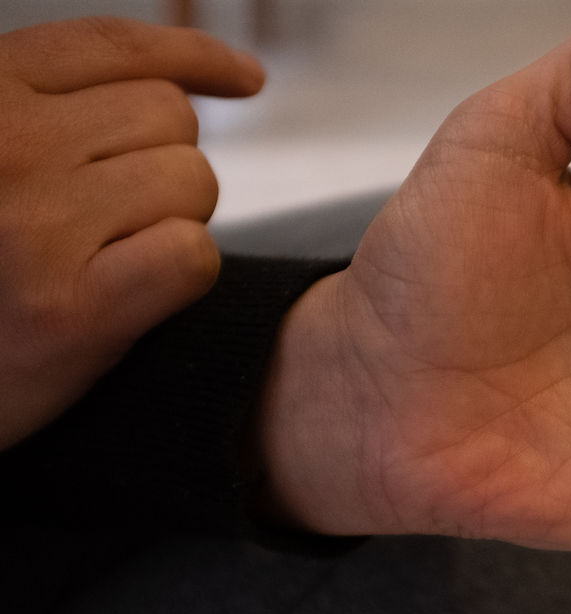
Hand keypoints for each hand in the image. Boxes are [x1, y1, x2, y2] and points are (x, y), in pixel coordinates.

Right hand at [0, 17, 263, 449]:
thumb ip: (56, 108)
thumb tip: (191, 79)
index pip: (115, 48)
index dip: (194, 57)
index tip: (246, 79)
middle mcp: (4, 145)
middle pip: (170, 118)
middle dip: (167, 164)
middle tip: (112, 221)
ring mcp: (33, 225)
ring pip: (192, 182)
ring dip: (174, 220)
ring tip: (104, 258)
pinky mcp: (69, 310)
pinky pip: (192, 256)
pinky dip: (181, 276)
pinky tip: (127, 295)